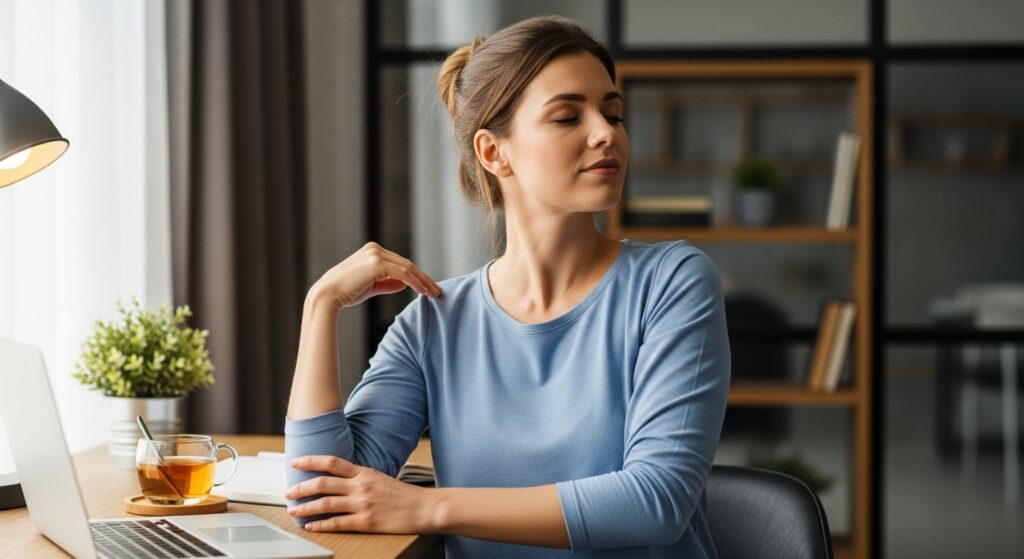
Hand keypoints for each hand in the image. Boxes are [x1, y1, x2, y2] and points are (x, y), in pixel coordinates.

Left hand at [286, 455, 438, 533]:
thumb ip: (359, 477)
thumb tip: (339, 479)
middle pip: (323, 483)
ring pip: (325, 504)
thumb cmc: (403, 495)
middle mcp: (360, 486)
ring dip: (306, 507)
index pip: (331, 462)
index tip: (295, 462)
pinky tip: (311, 526)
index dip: (311, 461)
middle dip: (301, 488)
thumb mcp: (380, 478)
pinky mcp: (366, 522)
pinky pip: (337, 523)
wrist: (423, 508)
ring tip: (294, 511)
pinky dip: (321, 525)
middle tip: (288, 492)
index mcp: (363, 472)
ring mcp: (363, 503)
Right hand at [310, 242, 441, 308]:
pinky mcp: (377, 264)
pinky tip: (423, 292)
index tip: (429, 287)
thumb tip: (405, 284)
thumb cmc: (345, 293)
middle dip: (424, 278)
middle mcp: (374, 249)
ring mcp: (375, 255)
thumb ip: (387, 283)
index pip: (400, 263)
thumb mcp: (370, 287)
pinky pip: (403, 274)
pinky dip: (416, 283)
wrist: (327, 296)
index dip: (417, 275)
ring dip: (424, 281)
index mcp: (371, 252)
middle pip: (407, 264)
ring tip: (434, 293)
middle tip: (437, 291)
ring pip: (408, 268)